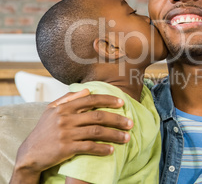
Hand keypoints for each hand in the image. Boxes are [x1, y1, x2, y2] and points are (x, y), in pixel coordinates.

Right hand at [10, 89, 132, 183]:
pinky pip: (89, 147)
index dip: (108, 100)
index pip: (91, 100)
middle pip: (98, 116)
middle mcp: (65, 118)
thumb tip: (88, 90)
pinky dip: (102, 149)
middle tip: (130, 123)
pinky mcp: (65, 148)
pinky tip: (111, 150)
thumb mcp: (51, 111)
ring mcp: (66, 134)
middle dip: (117, 119)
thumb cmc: (43, 131)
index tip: (122, 103)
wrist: (29, 154)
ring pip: (96, 132)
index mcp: (64, 107)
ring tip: (127, 137)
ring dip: (114, 135)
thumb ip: (68, 99)